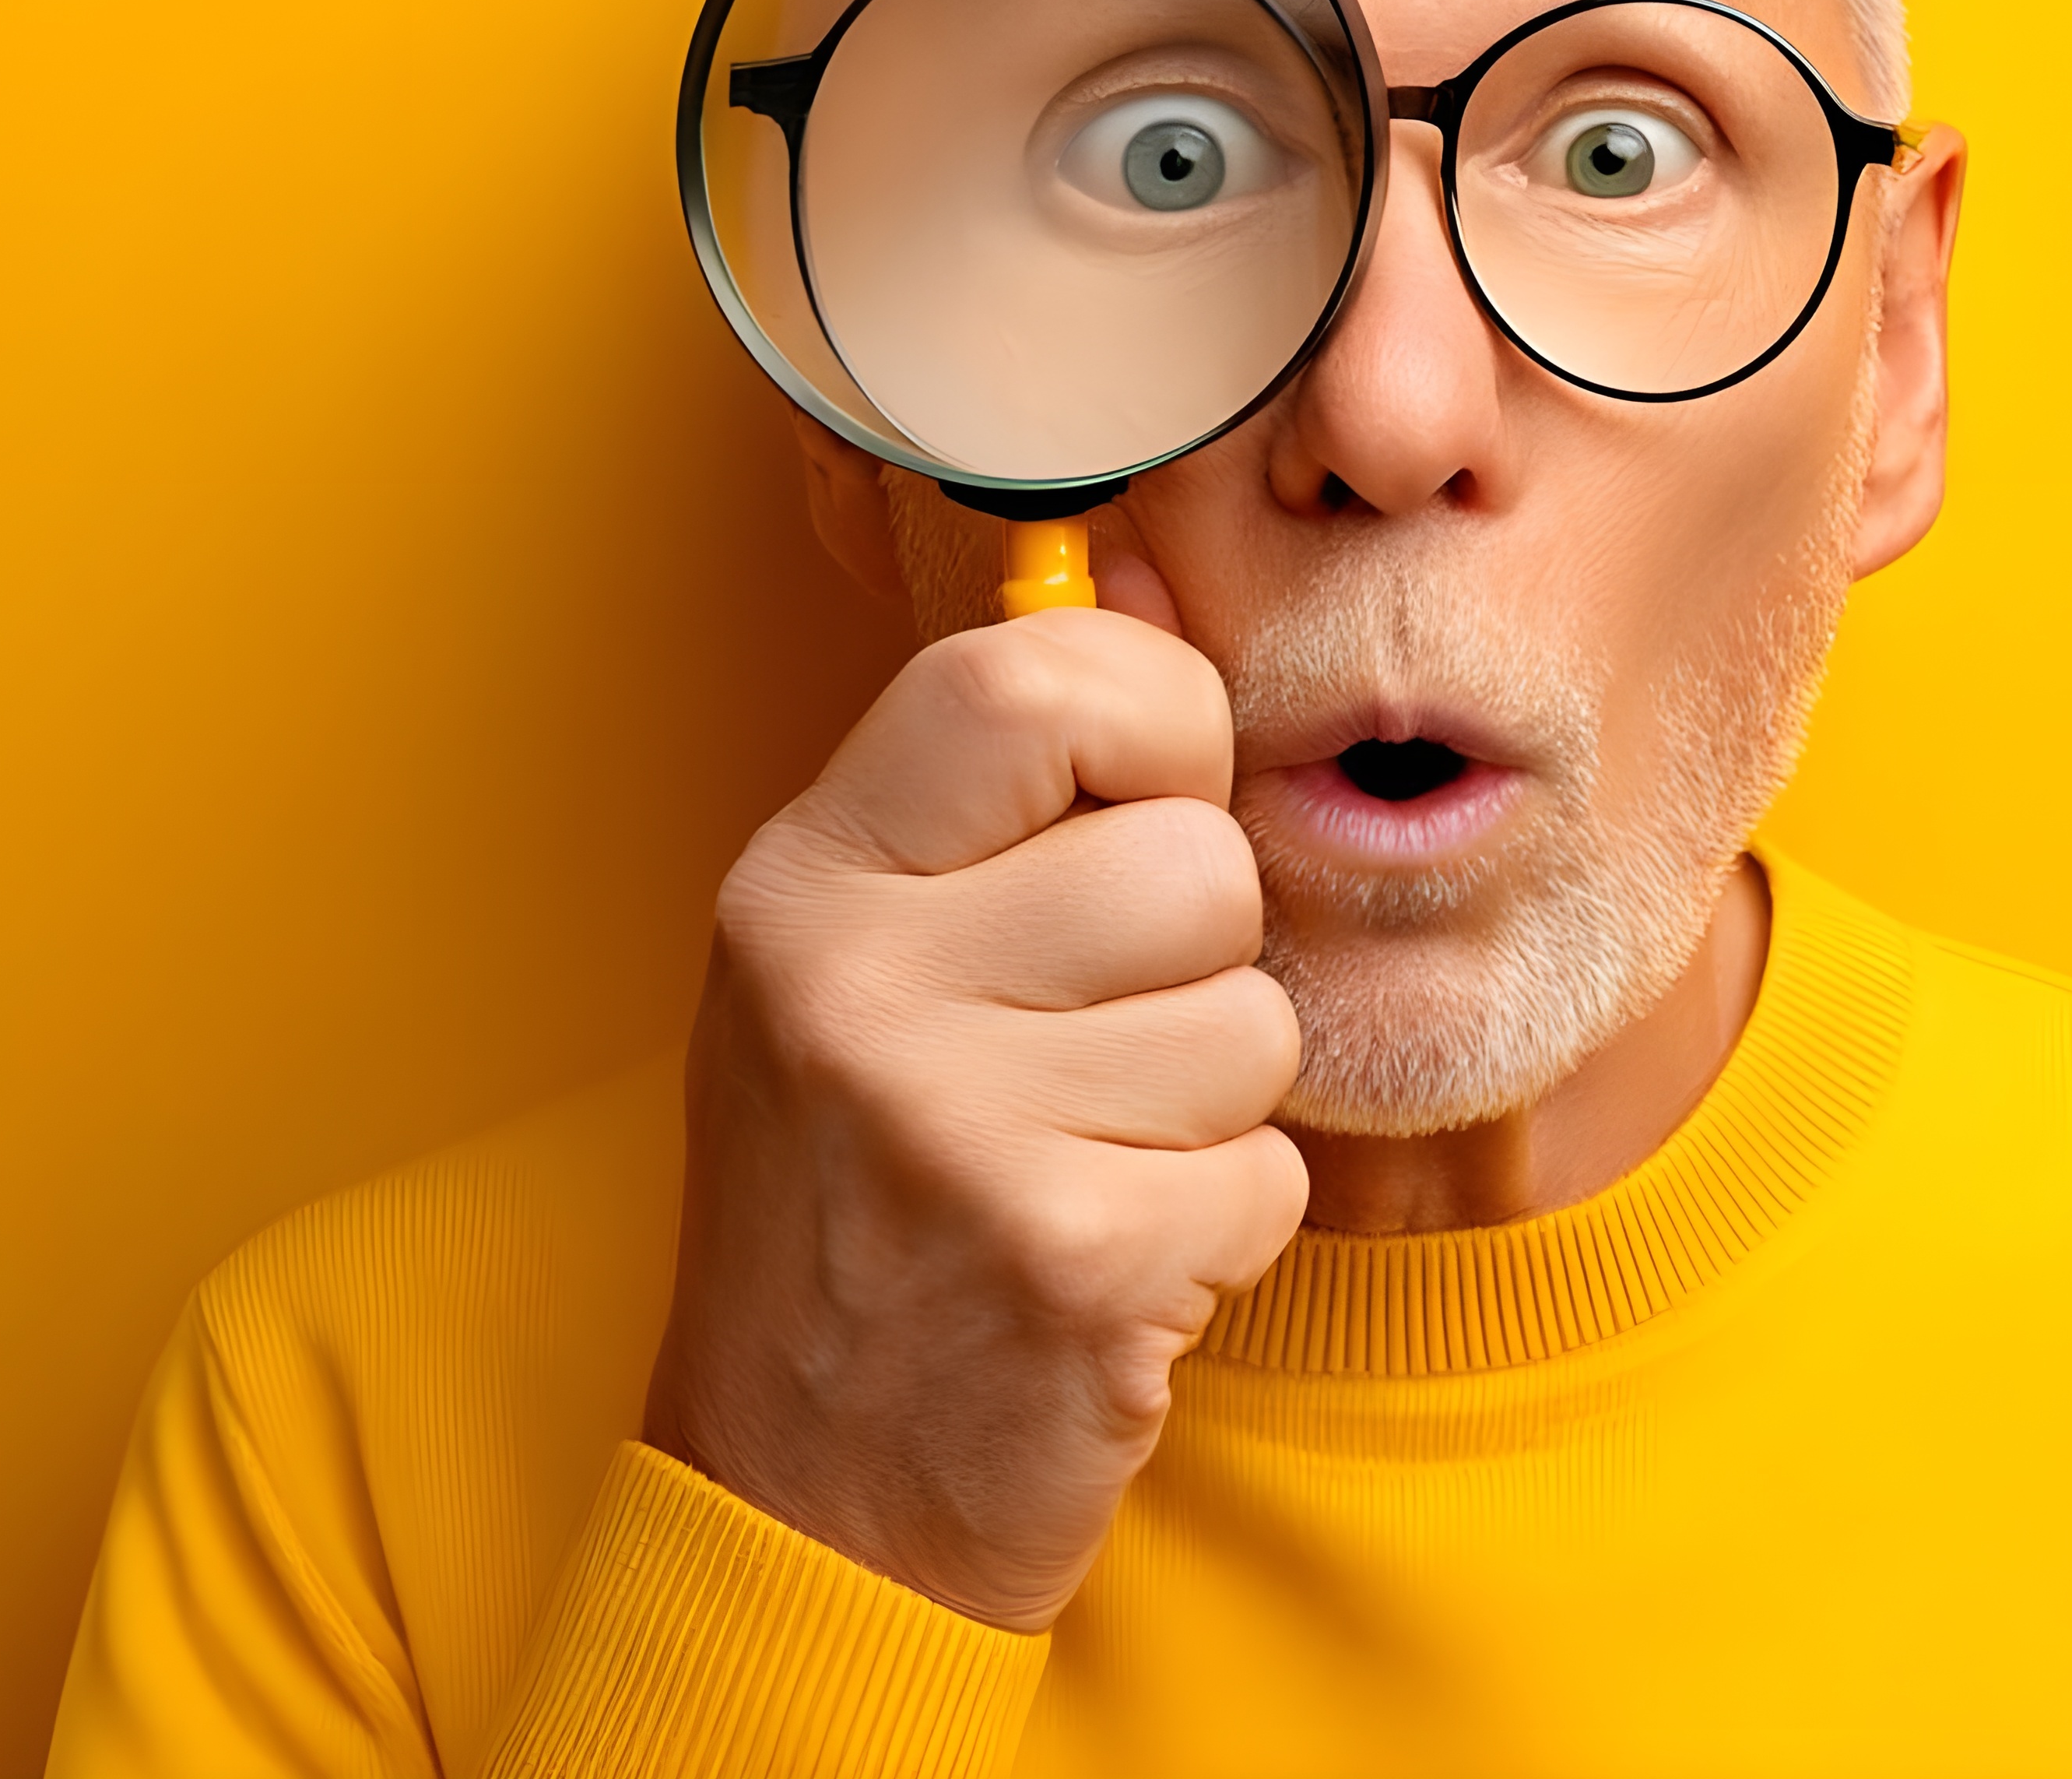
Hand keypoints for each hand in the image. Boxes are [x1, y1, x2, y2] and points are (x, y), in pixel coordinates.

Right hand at [643, 592, 1308, 1630]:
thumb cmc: (863, 1198)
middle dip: (1194, 960)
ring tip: (1085, 1166)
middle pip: (1194, 861)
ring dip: (1209, 1108)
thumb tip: (1142, 571)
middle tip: (1092, 1053)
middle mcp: (860, 988)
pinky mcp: (1072, 1266)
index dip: (1151, 721)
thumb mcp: (860, 962)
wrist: (803, 1499)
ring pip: (1250, 1019)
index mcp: (806, 883)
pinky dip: (1220, 1230)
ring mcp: (960, 1131)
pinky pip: (1268, 1172)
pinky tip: (1107, 1266)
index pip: (1036, 678)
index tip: (1141, 797)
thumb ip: (991, 785)